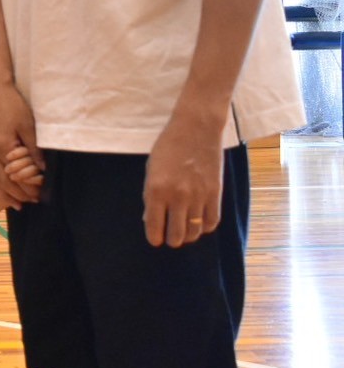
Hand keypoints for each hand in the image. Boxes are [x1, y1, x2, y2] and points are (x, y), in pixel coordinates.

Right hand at [0, 78, 41, 205]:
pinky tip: (2, 187)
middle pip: (4, 182)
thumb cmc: (12, 105)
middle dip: (19, 194)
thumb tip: (43, 168)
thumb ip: (34, 148)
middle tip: (34, 203)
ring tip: (18, 203)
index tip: (42, 196)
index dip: (29, 188)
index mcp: (2, 149)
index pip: (17, 177)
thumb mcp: (28, 126)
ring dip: (6, 192)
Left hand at [143, 113, 223, 247]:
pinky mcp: (216, 193)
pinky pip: (213, 221)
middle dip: (171, 239)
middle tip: (170, 237)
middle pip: (176, 235)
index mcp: (155, 190)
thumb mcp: (151, 169)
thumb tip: (152, 219)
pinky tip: (200, 223)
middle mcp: (177, 197)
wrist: (196, 128)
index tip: (155, 239)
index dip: (154, 238)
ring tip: (185, 232)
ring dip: (188, 236)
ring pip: (195, 232)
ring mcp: (198, 196)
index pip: (154, 227)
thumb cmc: (168, 147)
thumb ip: (151, 195)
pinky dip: (206, 227)